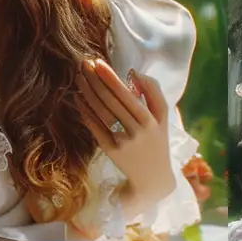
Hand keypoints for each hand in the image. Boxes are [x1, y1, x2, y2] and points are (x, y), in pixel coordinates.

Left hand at [78, 60, 174, 205]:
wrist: (153, 178)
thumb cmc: (157, 140)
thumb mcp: (163, 116)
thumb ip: (153, 91)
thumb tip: (132, 73)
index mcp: (150, 120)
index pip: (126, 94)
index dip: (110, 78)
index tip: (98, 62)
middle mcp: (136, 131)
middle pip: (111, 101)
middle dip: (95, 80)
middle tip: (84, 64)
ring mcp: (122, 142)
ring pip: (101, 113)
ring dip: (88, 93)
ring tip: (79, 77)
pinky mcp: (111, 151)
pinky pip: (95, 128)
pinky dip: (86, 112)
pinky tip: (78, 99)